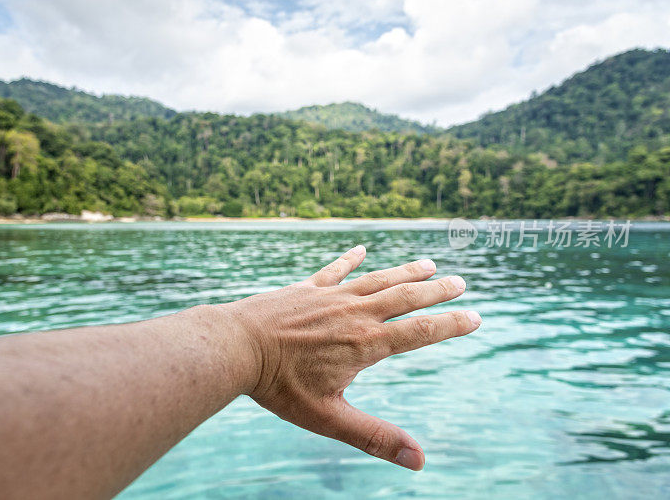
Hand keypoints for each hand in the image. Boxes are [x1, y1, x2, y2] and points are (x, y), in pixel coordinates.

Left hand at [223, 245, 479, 470]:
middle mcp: (354, 313)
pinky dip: (350, 260)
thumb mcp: (328, 418)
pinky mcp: (305, 289)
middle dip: (436, 291)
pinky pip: (334, 270)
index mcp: (365, 344)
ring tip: (429, 263)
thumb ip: (374, 437)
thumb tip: (419, 461)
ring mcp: (330, 297)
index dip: (451, 324)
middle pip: (406, 297)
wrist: (234, 346)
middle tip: (461, 283)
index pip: (420, 332)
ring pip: (377, 279)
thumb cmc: (278, 387)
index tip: (476, 317)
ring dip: (405, 271)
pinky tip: (361, 250)